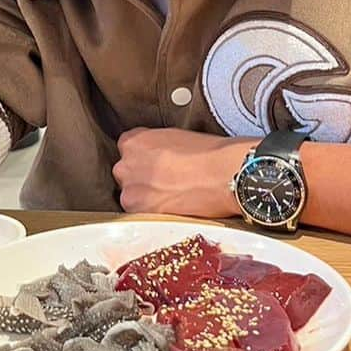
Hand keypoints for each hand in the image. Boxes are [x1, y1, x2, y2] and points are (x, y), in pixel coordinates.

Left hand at [113, 128, 250, 216]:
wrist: (224, 175)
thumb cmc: (209, 154)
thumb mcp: (174, 137)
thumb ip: (155, 146)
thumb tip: (154, 158)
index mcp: (133, 141)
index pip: (128, 149)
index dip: (145, 158)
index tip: (157, 163)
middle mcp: (125, 165)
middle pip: (126, 173)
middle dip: (142, 178)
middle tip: (167, 181)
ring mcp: (130, 190)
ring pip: (131, 195)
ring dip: (146, 197)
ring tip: (173, 195)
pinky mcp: (140, 212)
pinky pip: (140, 213)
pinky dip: (153, 212)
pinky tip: (173, 206)